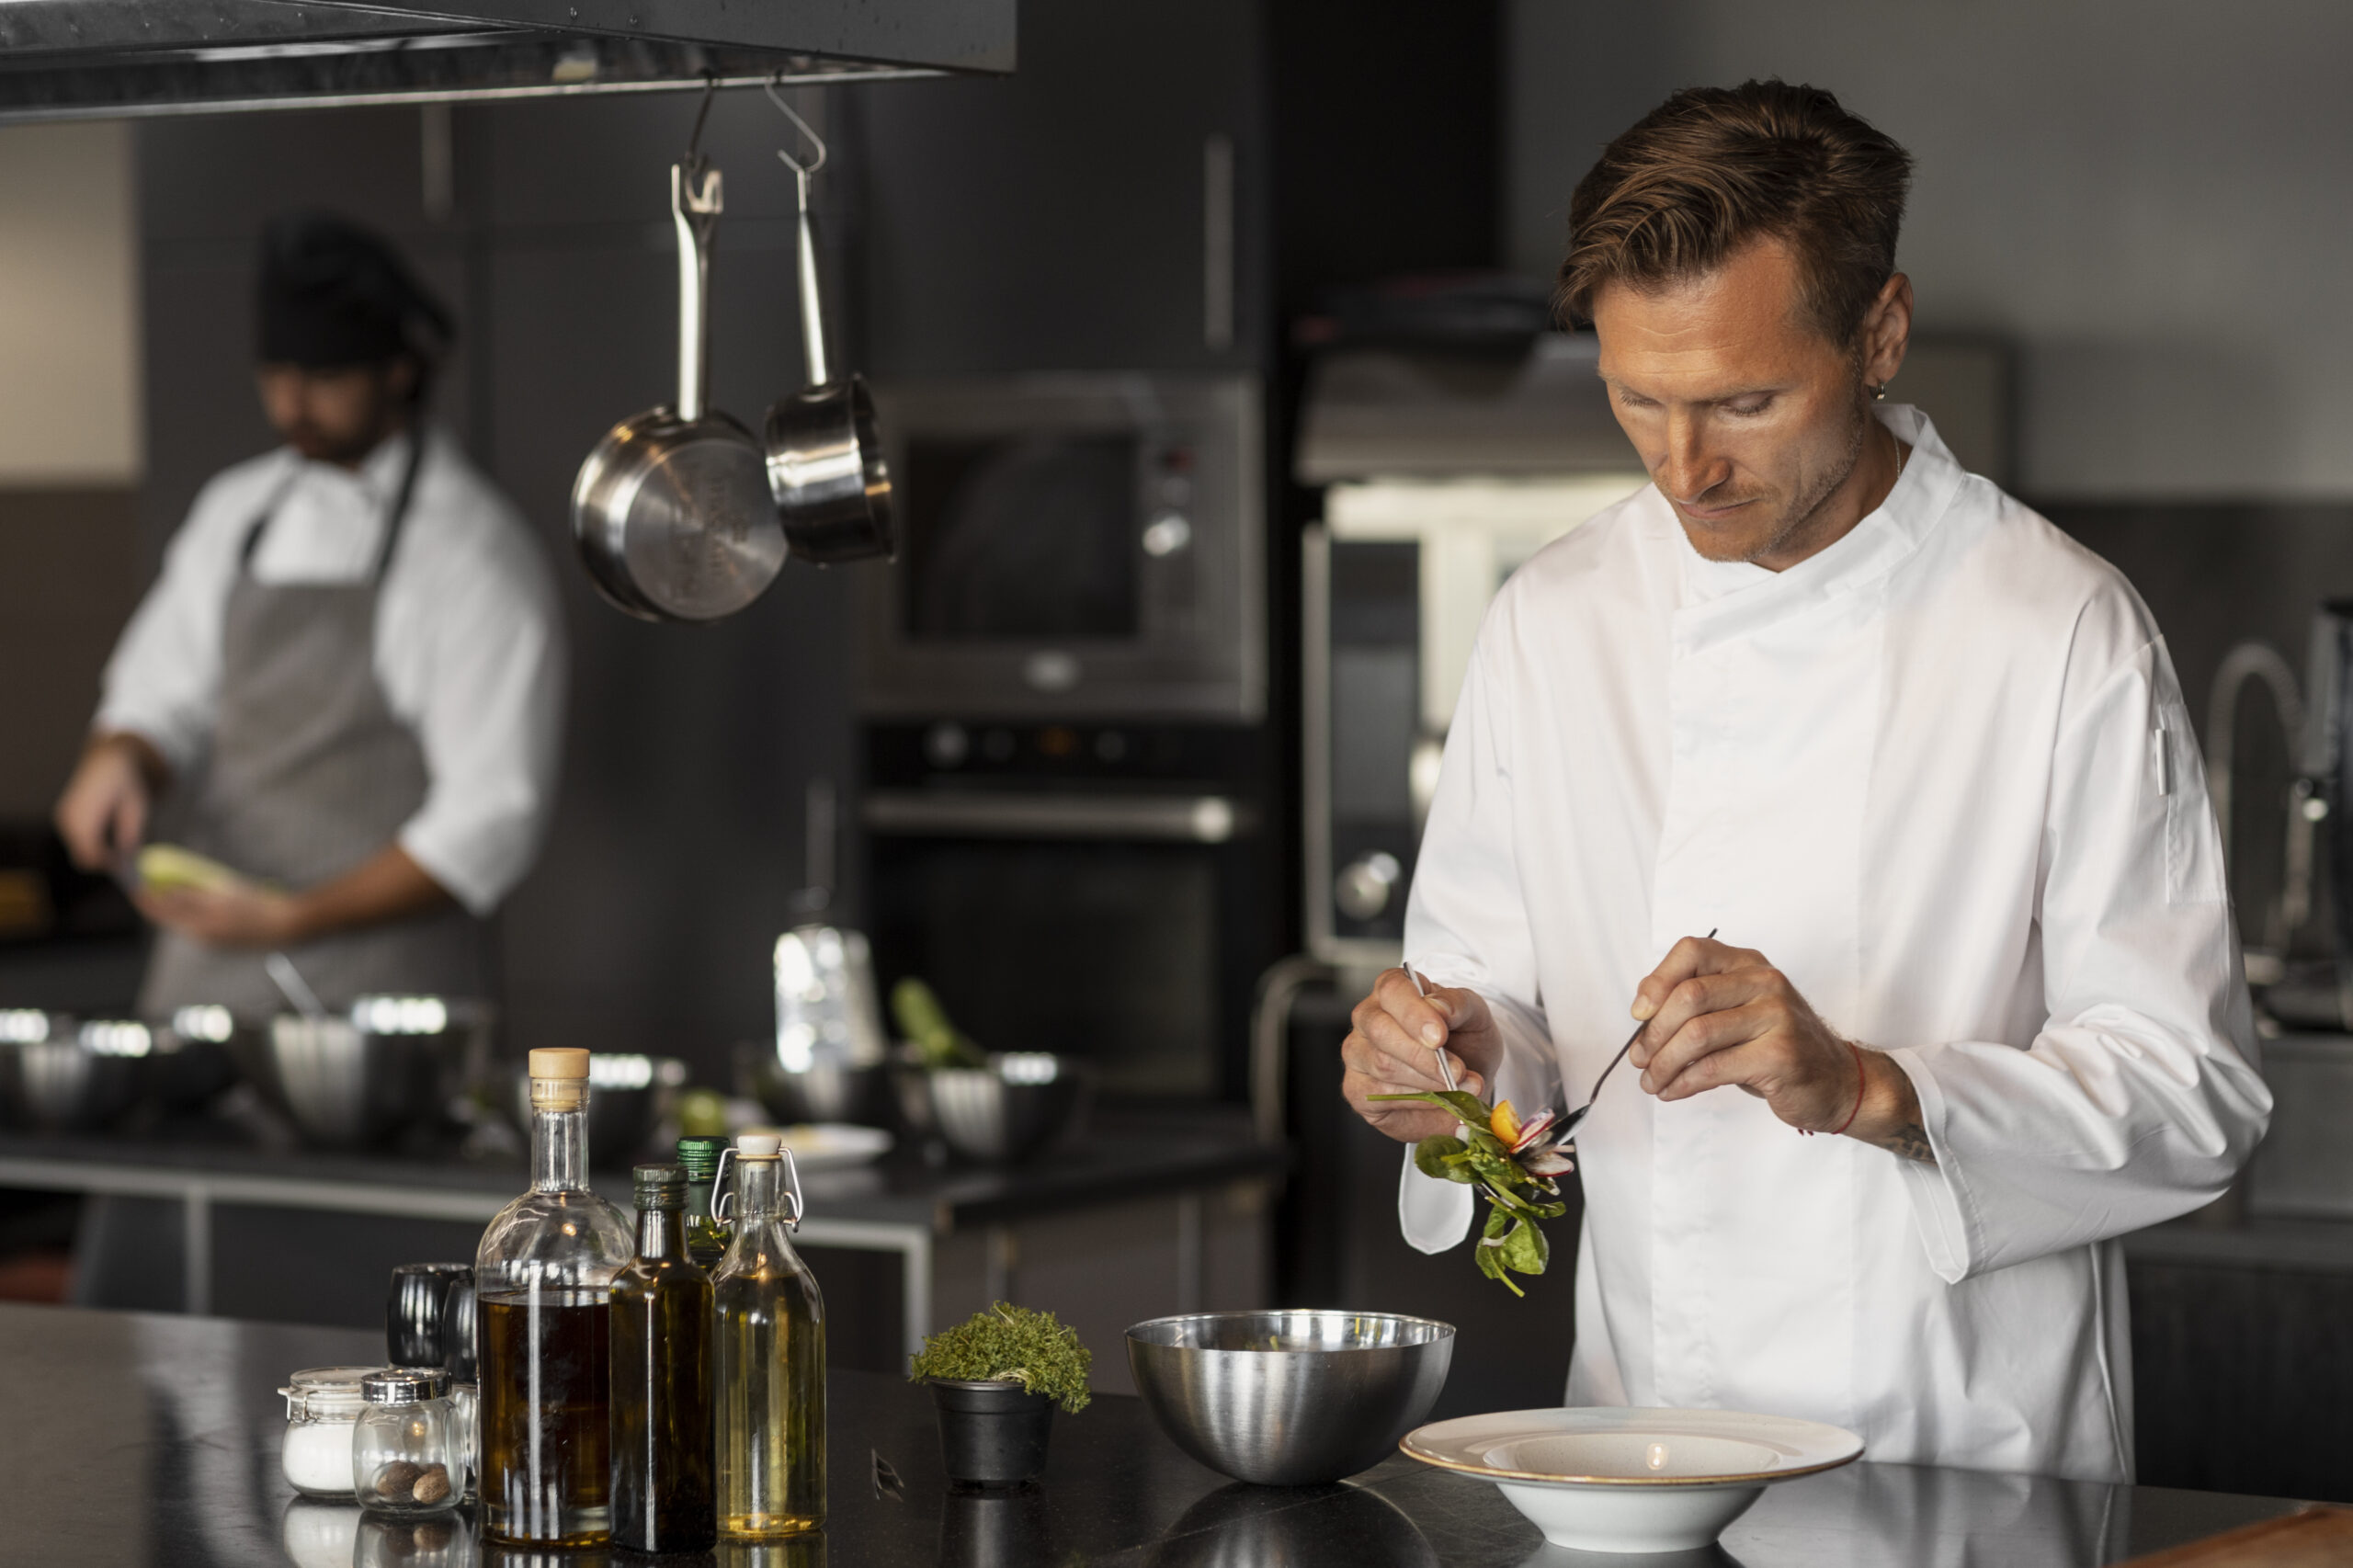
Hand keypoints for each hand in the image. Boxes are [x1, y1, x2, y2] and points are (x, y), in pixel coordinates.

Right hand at [54, 732, 166, 871]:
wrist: (106, 761)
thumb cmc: (125, 783)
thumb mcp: (136, 807)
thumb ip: (131, 833)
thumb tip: (127, 858)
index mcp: (86, 814)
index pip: (90, 853)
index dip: (107, 864)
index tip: (125, 866)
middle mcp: (68, 818)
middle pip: (81, 857)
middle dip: (101, 863)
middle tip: (123, 863)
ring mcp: (63, 818)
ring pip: (77, 851)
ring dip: (95, 855)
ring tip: (117, 850)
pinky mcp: (63, 818)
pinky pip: (75, 841)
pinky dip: (89, 846)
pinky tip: (106, 839)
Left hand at [133, 878, 307, 949]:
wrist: (286, 925)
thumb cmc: (257, 905)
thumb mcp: (222, 893)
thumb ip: (191, 894)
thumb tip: (163, 890)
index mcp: (199, 927)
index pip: (162, 914)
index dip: (145, 898)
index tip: (133, 884)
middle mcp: (201, 937)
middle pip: (169, 920)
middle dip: (156, 903)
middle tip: (145, 885)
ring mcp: (212, 940)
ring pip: (182, 922)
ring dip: (172, 908)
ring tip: (164, 891)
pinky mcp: (221, 939)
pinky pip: (196, 925)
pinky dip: (188, 914)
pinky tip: (191, 902)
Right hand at [1342, 967, 1503, 1143]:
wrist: (1465, 1079)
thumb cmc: (1464, 1040)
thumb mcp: (1475, 1016)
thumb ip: (1459, 1004)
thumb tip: (1439, 1008)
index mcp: (1393, 989)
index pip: (1392, 990)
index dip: (1414, 1014)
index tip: (1439, 1036)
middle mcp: (1367, 1016)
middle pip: (1381, 1030)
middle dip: (1424, 1056)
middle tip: (1458, 1071)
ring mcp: (1356, 1053)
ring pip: (1383, 1066)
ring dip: (1429, 1082)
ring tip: (1461, 1086)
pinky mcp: (1356, 1088)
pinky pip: (1380, 1095)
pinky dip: (1417, 1101)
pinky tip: (1438, 1099)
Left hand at [1628, 936, 1922, 1152]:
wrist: (1838, 1081)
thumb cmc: (1777, 1046)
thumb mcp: (1739, 1012)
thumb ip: (1698, 1002)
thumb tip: (1642, 1010)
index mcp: (1749, 964)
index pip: (1692, 951)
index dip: (1657, 980)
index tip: (1638, 1014)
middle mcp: (1765, 982)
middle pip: (1688, 996)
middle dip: (1653, 1033)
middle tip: (1640, 1059)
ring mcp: (1776, 1017)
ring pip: (1696, 1035)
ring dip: (1663, 1064)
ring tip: (1652, 1082)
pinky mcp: (1780, 1055)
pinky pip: (1713, 1068)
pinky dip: (1683, 1083)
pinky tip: (1673, 1091)